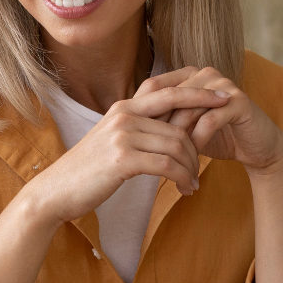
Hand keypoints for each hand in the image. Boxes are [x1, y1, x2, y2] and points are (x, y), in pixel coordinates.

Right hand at [25, 84, 230, 223]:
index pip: (170, 92)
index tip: (225, 96)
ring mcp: (123, 135)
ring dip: (191, 168)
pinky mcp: (123, 159)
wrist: (56, 190)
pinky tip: (184, 189)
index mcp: (124, 107)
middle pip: (179, 123)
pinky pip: (167, 165)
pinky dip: (181, 178)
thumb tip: (169, 128)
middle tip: (207, 163)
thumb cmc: (88, 170)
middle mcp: (125, 115)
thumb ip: (138, 129)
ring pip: (176, 146)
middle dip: (199, 145)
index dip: (200, 93)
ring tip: (192, 183)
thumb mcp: (113, 140)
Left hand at [139, 66, 282, 176]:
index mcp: (187, 75)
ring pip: (187, 112)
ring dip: (177, 141)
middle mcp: (203, 73)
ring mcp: (222, 84)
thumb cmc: (216, 137)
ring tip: (169, 165)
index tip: (131, 141)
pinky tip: (191, 163)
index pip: (153, 89)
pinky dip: (197, 143)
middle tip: (145, 157)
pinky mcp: (237, 101)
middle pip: (168, 100)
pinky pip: (209, 121)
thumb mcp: (184, 127)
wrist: (256, 147)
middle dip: (158, 131)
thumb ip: (160, 120)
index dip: (140, 114)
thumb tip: (122, 127)